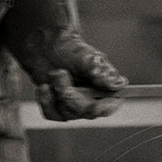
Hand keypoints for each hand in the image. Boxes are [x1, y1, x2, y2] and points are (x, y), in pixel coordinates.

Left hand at [1, 0, 127, 121]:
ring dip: (57, 92)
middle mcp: (92, 99)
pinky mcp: (58, 109)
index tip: (94, 104)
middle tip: (60, 74)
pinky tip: (44, 87)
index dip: (104, 108)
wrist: (45, 47)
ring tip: (54, 73)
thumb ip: (100, 70)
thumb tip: (117, 83)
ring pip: (67, 113)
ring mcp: (75, 106)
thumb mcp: (86, 56)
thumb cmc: (70, 49)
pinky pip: (52, 113)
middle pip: (87, 112)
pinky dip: (46, 100)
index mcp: (105, 87)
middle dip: (71, 95)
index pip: (110, 105)